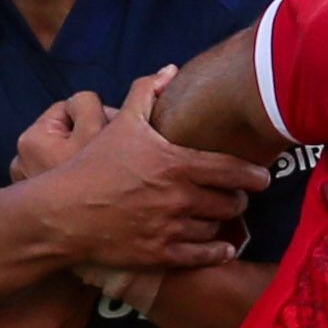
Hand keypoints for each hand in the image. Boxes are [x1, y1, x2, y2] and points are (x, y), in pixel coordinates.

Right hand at [26, 68, 270, 269]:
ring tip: (223, 216)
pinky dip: (218, 252)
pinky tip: (223, 248)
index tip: (263, 177)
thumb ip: (146, 94)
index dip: (253, 175)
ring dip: (224, 222)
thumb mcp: (121, 124)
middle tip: (239, 197)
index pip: (232, 170)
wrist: (63, 213)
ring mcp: (172, 229)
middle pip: (231, 202)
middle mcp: (180, 198)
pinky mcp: (161, 256)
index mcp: (177, 164)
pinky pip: (203, 256)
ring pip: (217, 228)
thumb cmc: (93, 166)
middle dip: (238, 199)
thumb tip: (168, 71)